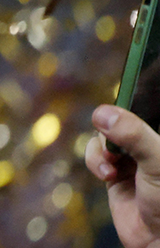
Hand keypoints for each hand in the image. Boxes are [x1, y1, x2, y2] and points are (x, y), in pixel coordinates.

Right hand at [87, 104, 159, 247]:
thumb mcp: (157, 162)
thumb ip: (132, 134)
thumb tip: (101, 112)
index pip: (150, 103)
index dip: (138, 90)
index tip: (126, 74)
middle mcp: (152, 144)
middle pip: (124, 116)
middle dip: (113, 124)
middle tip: (110, 129)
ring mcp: (135, 157)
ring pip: (106, 134)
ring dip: (102, 147)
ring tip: (110, 165)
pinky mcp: (116, 173)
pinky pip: (96, 153)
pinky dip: (95, 160)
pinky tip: (106, 174)